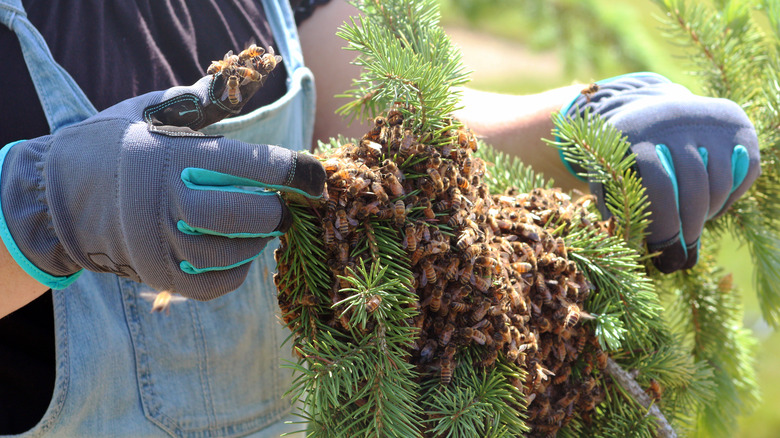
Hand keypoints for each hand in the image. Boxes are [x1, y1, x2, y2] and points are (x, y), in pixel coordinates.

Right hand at [0, 74, 325, 299]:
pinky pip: (216, 282)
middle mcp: (166, 202)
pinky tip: (237, 251)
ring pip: (234, 251)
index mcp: (170, 156)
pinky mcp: (159, 275)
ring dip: (258, 239)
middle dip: (276, 209)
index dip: (292, 170)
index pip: (248, 164)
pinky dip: (237, 269)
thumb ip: (198, 103)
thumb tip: (235, 83)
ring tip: (258, 224)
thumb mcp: (152, 113)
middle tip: (281, 204)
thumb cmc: (115, 146)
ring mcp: (161, 245)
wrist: (58, 195)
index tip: (315, 175)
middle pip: (246, 214)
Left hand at [564, 73, 759, 272]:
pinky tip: (709, 203)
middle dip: (690, 228)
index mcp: (632, 133)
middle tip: (682, 254)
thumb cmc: (624, 160)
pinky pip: (745, 172)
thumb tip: (640, 253)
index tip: (665, 256)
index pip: (659, 185)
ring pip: (720, 183)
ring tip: (690, 224)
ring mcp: (707, 118)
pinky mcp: (736, 123)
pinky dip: (730, 197)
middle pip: (694, 187)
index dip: (664, 226)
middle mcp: (671, 119)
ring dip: (708, 214)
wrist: (648, 112)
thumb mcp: (609, 178)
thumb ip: (619, 212)